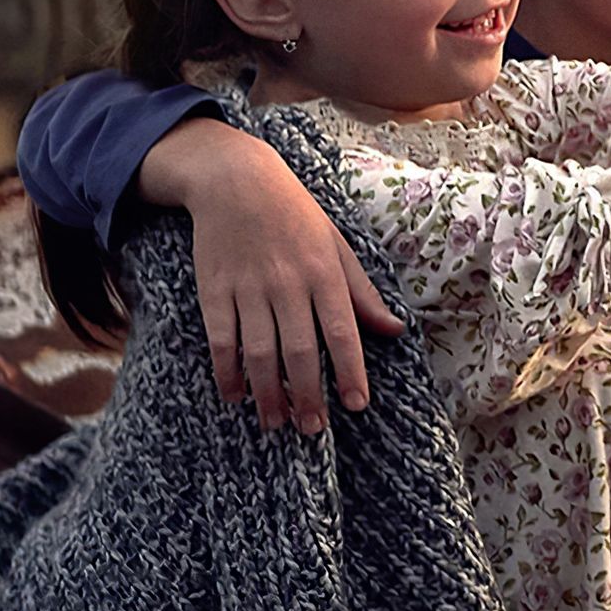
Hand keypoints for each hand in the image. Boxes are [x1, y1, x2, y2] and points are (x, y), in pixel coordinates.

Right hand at [140, 117, 404, 434]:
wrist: (236, 182)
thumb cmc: (296, 216)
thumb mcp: (338, 246)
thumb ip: (363, 293)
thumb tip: (395, 330)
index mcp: (325, 272)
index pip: (342, 331)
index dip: (350, 371)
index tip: (356, 405)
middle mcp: (288, 283)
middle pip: (299, 350)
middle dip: (307, 394)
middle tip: (313, 429)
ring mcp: (248, 287)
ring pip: (260, 351)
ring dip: (268, 393)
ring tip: (276, 423)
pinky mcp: (214, 289)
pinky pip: (222, 339)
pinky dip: (227, 371)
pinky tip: (235, 395)